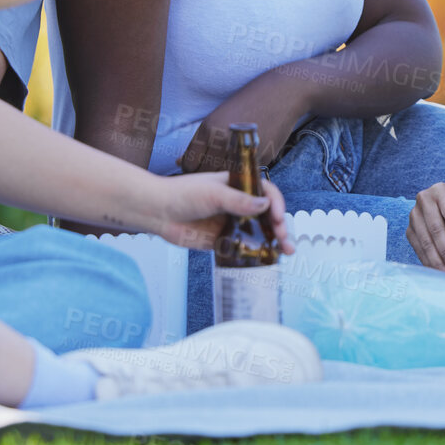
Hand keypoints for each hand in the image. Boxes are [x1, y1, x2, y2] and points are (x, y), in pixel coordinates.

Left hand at [148, 172, 295, 253]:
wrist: (158, 212)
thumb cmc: (182, 194)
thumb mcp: (213, 193)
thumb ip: (238, 200)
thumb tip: (264, 204)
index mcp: (237, 185)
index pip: (265, 192)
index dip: (276, 203)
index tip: (277, 216)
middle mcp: (237, 203)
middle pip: (266, 213)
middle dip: (279, 225)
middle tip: (283, 236)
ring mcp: (231, 222)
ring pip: (258, 231)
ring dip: (274, 240)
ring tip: (285, 251)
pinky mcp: (222, 240)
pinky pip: (243, 247)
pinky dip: (255, 253)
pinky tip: (265, 259)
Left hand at [174, 80, 308, 172]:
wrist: (279, 95)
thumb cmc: (246, 105)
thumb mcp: (217, 118)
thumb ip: (199, 142)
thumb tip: (178, 161)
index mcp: (207, 129)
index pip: (189, 163)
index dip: (191, 170)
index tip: (196, 170)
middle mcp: (222, 141)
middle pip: (204, 173)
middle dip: (205, 177)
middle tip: (210, 176)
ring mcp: (240, 150)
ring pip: (224, 177)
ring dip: (224, 178)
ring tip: (226, 173)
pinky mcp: (258, 157)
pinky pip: (244, 174)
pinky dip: (242, 174)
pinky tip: (242, 166)